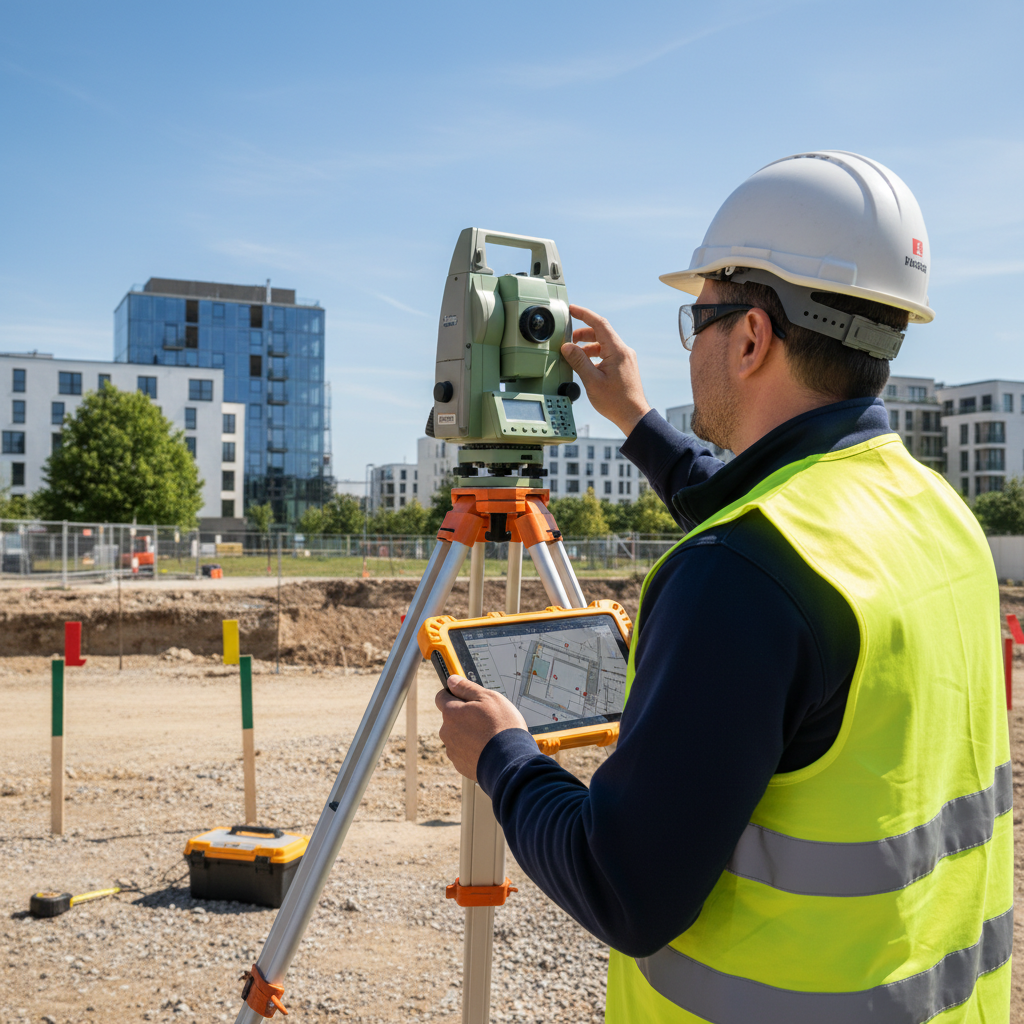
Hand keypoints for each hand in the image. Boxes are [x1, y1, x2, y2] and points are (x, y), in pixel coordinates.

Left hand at [435, 676, 528, 781]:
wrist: (510, 762)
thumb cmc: (502, 727)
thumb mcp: (489, 698)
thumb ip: (467, 687)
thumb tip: (452, 680)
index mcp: (451, 713)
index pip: (441, 696)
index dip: (454, 693)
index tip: (466, 696)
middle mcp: (447, 732)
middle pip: (451, 717)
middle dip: (464, 715)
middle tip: (485, 717)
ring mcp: (452, 750)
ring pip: (457, 735)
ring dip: (468, 733)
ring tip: (489, 734)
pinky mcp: (460, 765)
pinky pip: (463, 751)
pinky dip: (472, 749)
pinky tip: (488, 747)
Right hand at [562, 304, 651, 436]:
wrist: (633, 415)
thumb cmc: (615, 402)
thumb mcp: (592, 381)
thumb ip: (579, 361)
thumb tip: (567, 346)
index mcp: (617, 351)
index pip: (600, 324)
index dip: (584, 314)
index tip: (572, 309)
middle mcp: (623, 351)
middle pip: (600, 333)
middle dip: (582, 334)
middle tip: (567, 340)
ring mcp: (625, 358)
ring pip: (603, 344)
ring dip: (587, 347)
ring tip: (574, 355)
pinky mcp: (624, 366)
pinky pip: (607, 353)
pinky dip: (594, 355)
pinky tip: (585, 365)